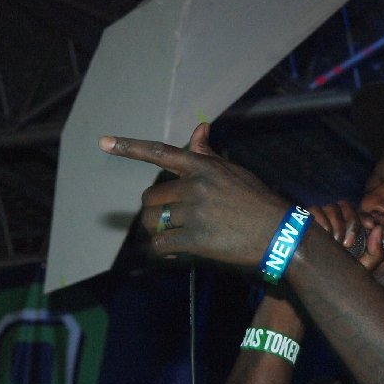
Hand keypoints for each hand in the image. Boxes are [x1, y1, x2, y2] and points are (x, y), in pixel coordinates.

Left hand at [98, 122, 287, 266]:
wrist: (280, 234)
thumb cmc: (258, 202)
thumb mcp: (234, 172)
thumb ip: (208, 154)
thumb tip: (199, 129)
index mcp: (202, 167)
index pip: (159, 153)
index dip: (129, 148)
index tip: (103, 142)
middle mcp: (194, 186)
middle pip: (151, 198)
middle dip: (155, 211)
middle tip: (169, 221)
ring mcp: (194, 213)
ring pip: (153, 222)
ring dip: (157, 231)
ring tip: (172, 236)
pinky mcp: (196, 240)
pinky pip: (162, 245)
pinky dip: (162, 252)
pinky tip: (171, 254)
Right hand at [306, 199, 383, 270]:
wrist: (317, 281)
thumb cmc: (340, 273)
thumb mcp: (363, 268)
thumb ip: (376, 253)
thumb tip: (378, 228)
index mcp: (350, 229)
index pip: (360, 214)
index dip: (365, 217)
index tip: (370, 226)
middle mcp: (336, 220)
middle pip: (346, 206)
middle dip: (351, 222)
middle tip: (349, 243)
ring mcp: (321, 218)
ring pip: (331, 207)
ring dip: (337, 224)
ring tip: (336, 242)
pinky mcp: (307, 220)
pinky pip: (315, 210)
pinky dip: (321, 220)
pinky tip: (324, 236)